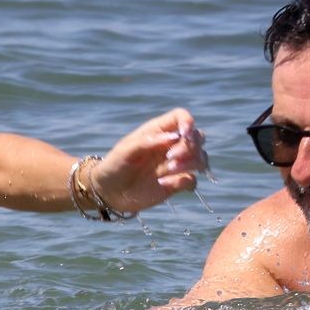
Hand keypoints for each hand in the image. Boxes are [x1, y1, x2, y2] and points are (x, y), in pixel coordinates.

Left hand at [91, 109, 206, 214]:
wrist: (108, 192)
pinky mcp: (176, 183)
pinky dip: (184, 181)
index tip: (184, 134)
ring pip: (201, 158)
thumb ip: (148, 141)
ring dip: (191, 163)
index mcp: (158, 131)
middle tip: (170, 157)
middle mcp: (170, 146)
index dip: (187, 122)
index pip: (180, 117)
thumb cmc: (114, 165)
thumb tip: (174, 137)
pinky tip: (163, 184)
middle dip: (190, 146)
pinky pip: (192, 180)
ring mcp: (175, 164)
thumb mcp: (125, 151)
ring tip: (169, 170)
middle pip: (197, 137)